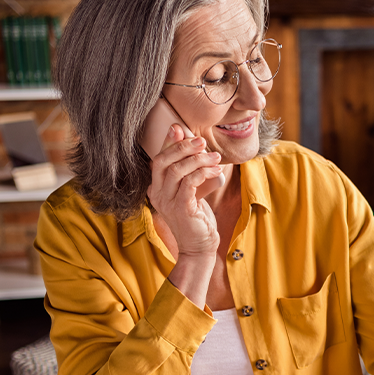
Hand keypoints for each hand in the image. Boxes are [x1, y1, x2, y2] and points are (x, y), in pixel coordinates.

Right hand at [146, 124, 225, 258]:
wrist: (199, 246)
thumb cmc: (197, 218)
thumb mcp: (191, 191)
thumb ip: (190, 172)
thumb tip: (196, 145)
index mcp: (156, 188)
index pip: (158, 159)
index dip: (168, 142)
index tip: (180, 128)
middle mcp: (157, 194)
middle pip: (162, 161)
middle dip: (183, 147)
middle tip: (202, 141)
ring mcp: (167, 202)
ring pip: (177, 171)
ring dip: (198, 160)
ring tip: (215, 157)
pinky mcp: (181, 209)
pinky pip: (189, 183)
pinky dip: (203, 173)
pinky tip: (216, 171)